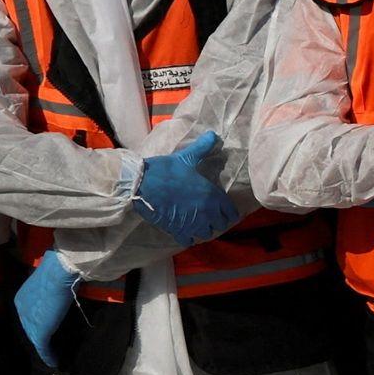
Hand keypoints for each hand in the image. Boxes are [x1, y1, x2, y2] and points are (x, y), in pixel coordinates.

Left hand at [15, 250, 79, 366]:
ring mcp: (29, 322)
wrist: (60, 272)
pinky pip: (42, 348)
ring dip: (43, 350)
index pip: (27, 316)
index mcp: (21, 298)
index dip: (36, 324)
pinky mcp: (39, 331)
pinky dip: (48, 356)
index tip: (47, 331)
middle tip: (48, 347)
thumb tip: (56, 284)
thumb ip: (48, 286)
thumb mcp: (47, 279)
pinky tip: (54, 362)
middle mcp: (21, 311)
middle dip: (37, 338)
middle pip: (29, 328)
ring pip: (34, 339)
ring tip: (51, 357)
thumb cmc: (56, 271)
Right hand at [132, 134, 240, 248]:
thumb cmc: (166, 169)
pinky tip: (184, 230)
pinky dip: (188, 237)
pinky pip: (189, 240)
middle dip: (216, 220)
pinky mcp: (177, 230)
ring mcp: (192, 223)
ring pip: (206, 234)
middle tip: (209, 215)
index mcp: (212, 196)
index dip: (228, 211)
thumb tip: (214, 134)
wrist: (142, 183)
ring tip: (197, 222)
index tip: (223, 210)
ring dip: (203, 229)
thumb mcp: (187, 157)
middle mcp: (206, 213)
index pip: (231, 213)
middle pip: (220, 225)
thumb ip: (203, 148)